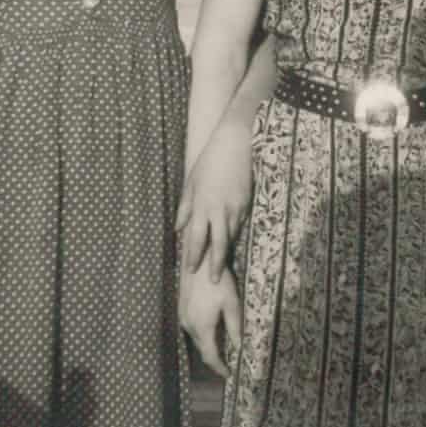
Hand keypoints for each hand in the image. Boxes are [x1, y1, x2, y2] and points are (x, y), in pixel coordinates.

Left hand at [176, 121, 252, 279]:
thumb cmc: (209, 162)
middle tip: (214, 281)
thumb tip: (178, 228)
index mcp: (202, 205)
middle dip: (215, 265)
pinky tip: (232, 243)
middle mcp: (220, 210)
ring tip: (222, 268)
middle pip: (218, 245)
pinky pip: (240, 225)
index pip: (197, 238)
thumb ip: (185, 207)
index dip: (194, 256)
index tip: (190, 270)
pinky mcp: (247, 204)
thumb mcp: (191, 182)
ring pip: (231, 237)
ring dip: (226, 253)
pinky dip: (235, 236)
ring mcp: (236, 208)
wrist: (234, 146)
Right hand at [179, 259, 240, 377]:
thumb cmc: (218, 281)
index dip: (219, 368)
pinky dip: (202, 334)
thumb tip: (239, 349)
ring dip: (208, 344)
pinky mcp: (181, 308)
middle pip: (202, 348)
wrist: (199, 260)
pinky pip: (192, 328)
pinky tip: (212, 327)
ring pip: (196, 339)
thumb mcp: (232, 304)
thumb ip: (235, 328)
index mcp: (202, 327)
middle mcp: (189, 326)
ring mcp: (182, 317)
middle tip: (228, 361)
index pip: (210, 356)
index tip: (229, 374)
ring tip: (222, 345)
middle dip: (214, 357)